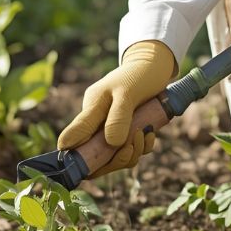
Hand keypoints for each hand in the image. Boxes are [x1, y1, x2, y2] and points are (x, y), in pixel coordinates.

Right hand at [57, 40, 175, 176]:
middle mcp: (98, 122)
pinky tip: (151, 133)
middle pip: (97, 156)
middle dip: (116, 159)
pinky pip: (132, 148)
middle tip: (132, 147)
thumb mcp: (127, 93)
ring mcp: (113, 127)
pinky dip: (143, 146)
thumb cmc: (138, 74)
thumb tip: (111, 144)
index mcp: (90, 111)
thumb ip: (117, 118)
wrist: (156, 65)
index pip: (73, 141)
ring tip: (146, 133)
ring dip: (133, 151)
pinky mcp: (128, 130)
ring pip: (116, 155)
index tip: (94, 166)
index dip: (79, 159)